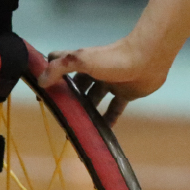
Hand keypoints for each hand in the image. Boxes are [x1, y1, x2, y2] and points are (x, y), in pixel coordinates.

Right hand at [38, 38, 172, 125]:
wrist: (149, 58)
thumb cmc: (113, 57)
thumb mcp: (81, 60)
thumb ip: (59, 68)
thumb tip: (40, 82)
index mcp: (81, 63)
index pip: (59, 65)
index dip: (49, 75)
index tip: (42, 90)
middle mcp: (94, 72)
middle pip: (76, 87)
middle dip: (67, 99)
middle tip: (59, 115)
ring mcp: (110, 83)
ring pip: (93, 99)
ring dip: (86, 111)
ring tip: (77, 126)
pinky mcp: (125, 93)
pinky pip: (114, 109)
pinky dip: (108, 120)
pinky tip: (101, 132)